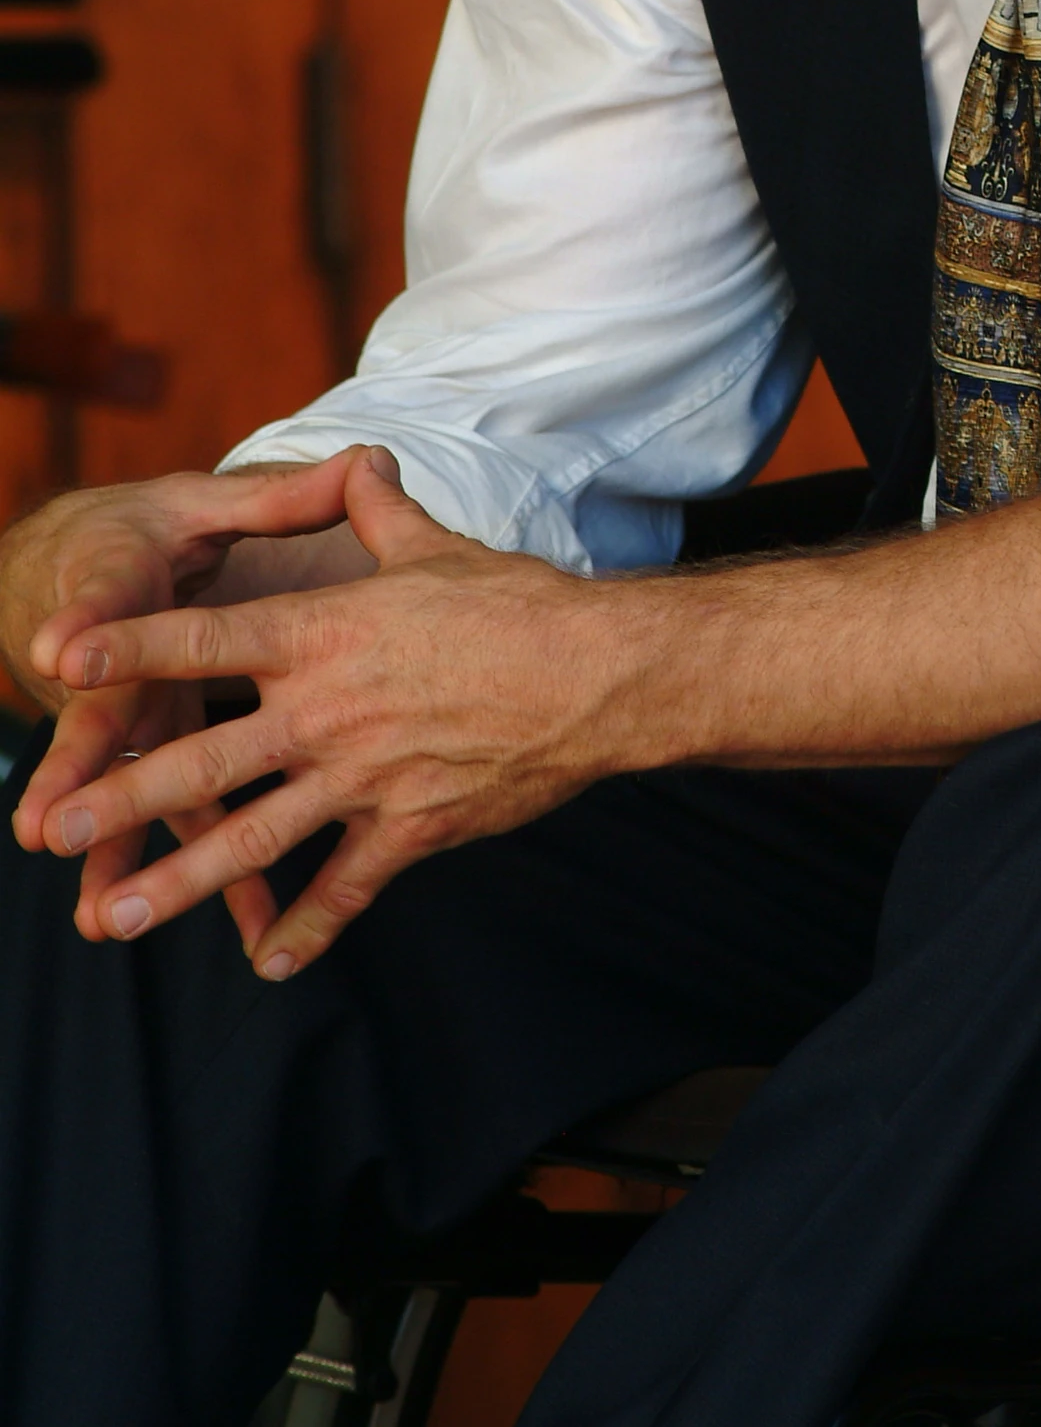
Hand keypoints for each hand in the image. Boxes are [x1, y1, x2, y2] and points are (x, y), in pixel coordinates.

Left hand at [21, 447, 641, 979]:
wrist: (600, 674)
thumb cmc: (519, 604)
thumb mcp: (437, 549)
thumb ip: (376, 515)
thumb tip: (361, 463)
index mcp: (325, 633)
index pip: (206, 637)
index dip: (129, 645)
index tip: (59, 657)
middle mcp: (329, 709)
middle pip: (206, 756)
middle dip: (122, 797)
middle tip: (52, 828)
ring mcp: (366, 777)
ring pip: (256, 836)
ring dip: (180, 882)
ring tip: (114, 920)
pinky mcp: (412, 827)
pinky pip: (347, 887)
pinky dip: (306, 926)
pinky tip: (267, 963)